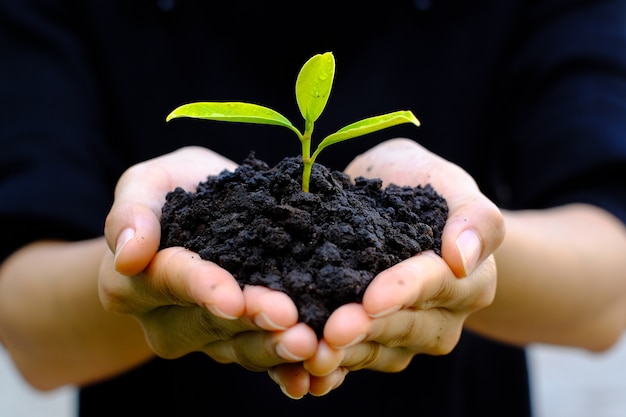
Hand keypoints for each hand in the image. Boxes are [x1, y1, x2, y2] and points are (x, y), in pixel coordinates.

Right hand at [100, 146, 317, 369]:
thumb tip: (129, 254)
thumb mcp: (146, 184)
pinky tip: (315, 372)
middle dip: (250, 322)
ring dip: (274, 348)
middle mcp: (168, 321)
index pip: (169, 283)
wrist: (204, 209)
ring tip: (308, 344)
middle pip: (210, 324)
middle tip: (286, 318)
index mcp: (136, 284)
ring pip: (241, 348)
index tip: (231, 298)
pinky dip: (289, 368)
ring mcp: (208, 337)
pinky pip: (265, 361)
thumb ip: (131, 211)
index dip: (201, 289)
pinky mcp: (242, 342)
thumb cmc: (173, 192)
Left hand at [270, 138, 502, 396]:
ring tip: (313, 354)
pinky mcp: (374, 346)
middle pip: (403, 326)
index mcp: (466, 282)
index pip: (435, 285)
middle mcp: (440, 318)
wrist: (396, 201)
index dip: (403, 292)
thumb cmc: (426, 190)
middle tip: (332, 332)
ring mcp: (406, 337)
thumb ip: (474, 218)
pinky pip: (353, 362)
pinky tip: (304, 374)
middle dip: (367, 330)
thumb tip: (463, 258)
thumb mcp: (453, 187)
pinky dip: (330, 369)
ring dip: (344, 355)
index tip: (372, 300)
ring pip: (375, 351)